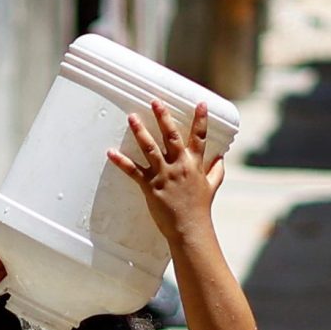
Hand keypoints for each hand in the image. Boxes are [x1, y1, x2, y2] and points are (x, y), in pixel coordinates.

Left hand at [107, 99, 225, 242]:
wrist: (190, 229)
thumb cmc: (200, 208)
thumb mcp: (212, 186)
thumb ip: (216, 170)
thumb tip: (220, 157)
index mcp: (194, 164)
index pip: (199, 137)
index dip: (201, 120)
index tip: (200, 103)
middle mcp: (179, 165)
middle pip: (171, 136)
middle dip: (163, 117)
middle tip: (155, 101)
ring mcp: (164, 175)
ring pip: (150, 148)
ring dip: (140, 132)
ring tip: (132, 117)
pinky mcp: (151, 186)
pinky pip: (133, 171)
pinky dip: (121, 162)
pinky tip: (110, 152)